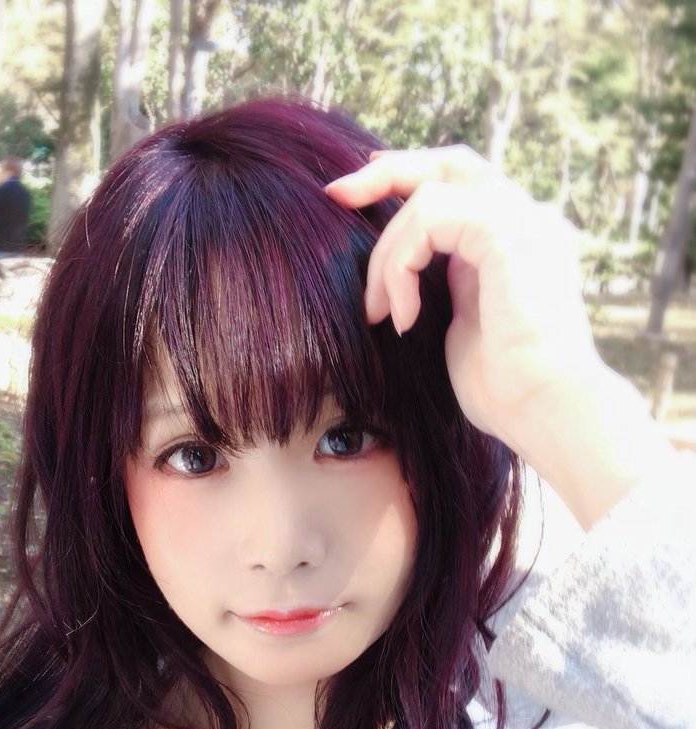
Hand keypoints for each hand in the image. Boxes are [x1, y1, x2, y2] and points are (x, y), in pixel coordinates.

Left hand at [324, 146, 673, 528]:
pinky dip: (403, 264)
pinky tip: (403, 316)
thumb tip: (406, 276)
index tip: (354, 195)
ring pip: (430, 194)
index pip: (460, 182)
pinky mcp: (511, 238)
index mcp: (518, 238)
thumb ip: (446, 286)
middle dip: (387, 172)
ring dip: (389, 254)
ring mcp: (526, 224)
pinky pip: (433, 218)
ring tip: (382, 312)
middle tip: (336, 195)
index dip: (406, 178)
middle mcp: (529, 220)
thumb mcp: (463, 325)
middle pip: (450, 162)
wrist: (545, 413)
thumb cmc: (507, 390)